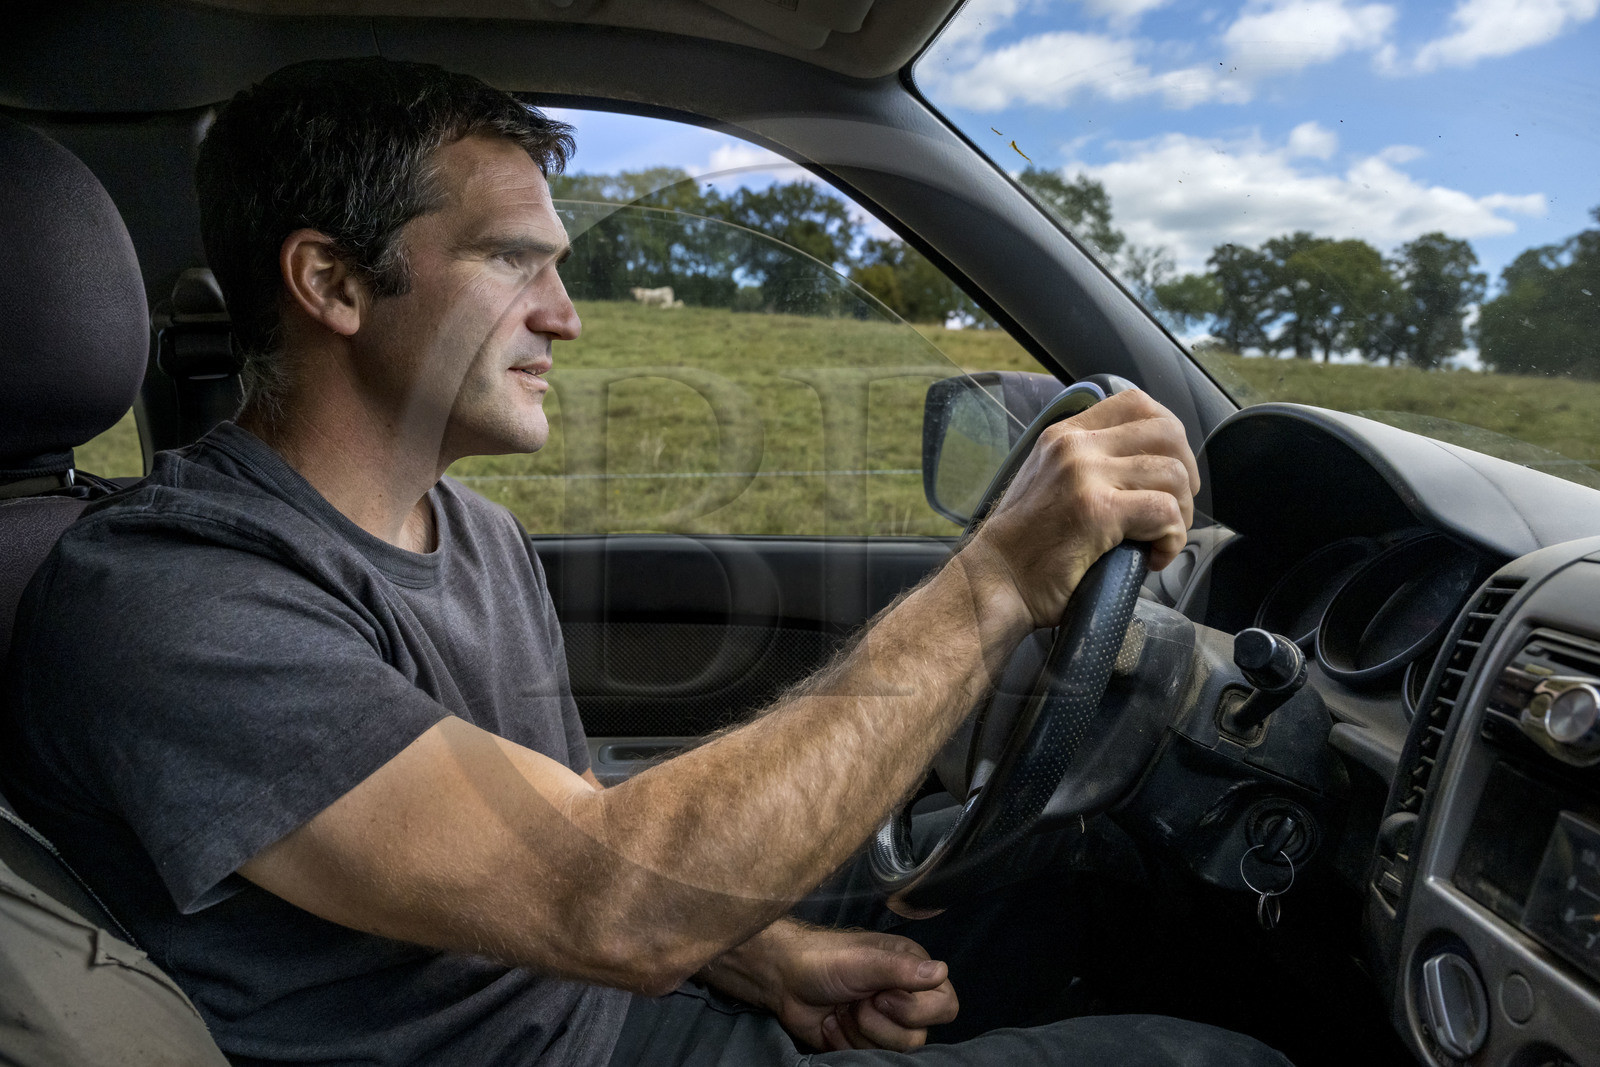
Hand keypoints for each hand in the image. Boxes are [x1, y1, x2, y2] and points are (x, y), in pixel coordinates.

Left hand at [704, 922, 958, 1051]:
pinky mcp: (863, 1041)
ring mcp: (884, 1023)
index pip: (945, 1005)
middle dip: (879, 1024)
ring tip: (842, 1010)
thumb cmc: (823, 959)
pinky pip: (868, 1058)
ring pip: (894, 1051)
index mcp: (912, 971)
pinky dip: (844, 1042)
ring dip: (860, 1032)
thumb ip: (901, 969)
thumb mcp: (863, 960)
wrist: (783, 978)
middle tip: (857, 1002)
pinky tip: (831, 1023)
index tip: (882, 996)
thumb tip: (941, 971)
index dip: (916, 1010)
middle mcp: (903, 998)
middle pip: (918, 1036)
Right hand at [963, 388, 1197, 629]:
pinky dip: (1171, 540)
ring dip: (1181, 513)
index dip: (1168, 435)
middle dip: (1186, 474)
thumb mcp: (1049, 481)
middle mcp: (1075, 446)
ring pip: (1172, 474)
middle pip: (1167, 432)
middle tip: (1175, 511)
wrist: (996, 582)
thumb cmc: (1025, 545)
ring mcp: (1084, 475)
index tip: (1167, 473)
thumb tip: (1146, 466)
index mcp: (1065, 434)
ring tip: (1161, 539)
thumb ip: (1088, 464)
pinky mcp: (1097, 511)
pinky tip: (1153, 558)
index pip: (1137, 403)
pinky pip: (1164, 513)